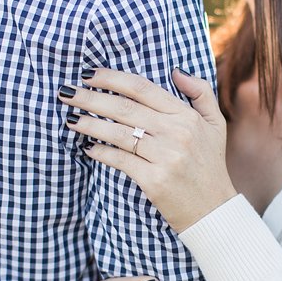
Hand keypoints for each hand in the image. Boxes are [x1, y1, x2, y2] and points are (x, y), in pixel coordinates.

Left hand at [59, 67, 237, 231]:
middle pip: (124, 108)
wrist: (213, 210)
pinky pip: (120, 160)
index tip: (89, 74)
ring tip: (71, 119)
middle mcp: (176, 133)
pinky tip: (88, 148)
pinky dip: (101, 153)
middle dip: (91, 98)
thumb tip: (175, 70)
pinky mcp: (154, 180)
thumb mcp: (215, 124)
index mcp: (186, 116)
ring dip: (90, 124)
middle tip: (66, 93)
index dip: (112, 78)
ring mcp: (165, 157)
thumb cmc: (209, 165)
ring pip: (118, 133)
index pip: (142, 88)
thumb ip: (201, 92)